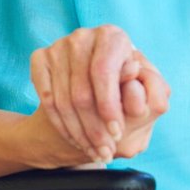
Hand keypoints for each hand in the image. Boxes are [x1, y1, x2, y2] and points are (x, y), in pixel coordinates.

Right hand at [29, 25, 169, 163]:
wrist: (95, 87)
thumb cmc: (127, 89)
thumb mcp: (146, 91)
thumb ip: (148, 86)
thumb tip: (134, 73)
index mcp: (113, 37)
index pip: (103, 72)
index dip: (109, 106)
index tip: (117, 134)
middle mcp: (83, 36)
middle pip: (81, 92)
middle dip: (94, 129)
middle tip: (105, 152)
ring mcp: (58, 46)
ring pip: (63, 101)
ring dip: (79, 134)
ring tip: (94, 152)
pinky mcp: (40, 59)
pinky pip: (47, 101)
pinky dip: (62, 126)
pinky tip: (76, 140)